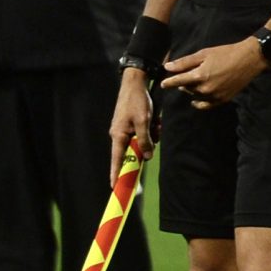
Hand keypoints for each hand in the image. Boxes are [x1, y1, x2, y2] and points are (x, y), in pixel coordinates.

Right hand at [110, 69, 155, 183]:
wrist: (135, 83)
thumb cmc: (137, 101)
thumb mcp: (144, 121)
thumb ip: (145, 140)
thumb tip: (147, 157)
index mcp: (118, 136)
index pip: (117, 160)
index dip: (116, 174)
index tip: (115, 187)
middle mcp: (120, 135)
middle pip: (133, 151)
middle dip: (146, 146)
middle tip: (154, 132)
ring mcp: (125, 130)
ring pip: (141, 142)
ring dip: (151, 136)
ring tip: (156, 123)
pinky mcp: (131, 125)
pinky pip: (143, 134)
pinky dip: (151, 129)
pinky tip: (155, 120)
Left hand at [160, 38, 265, 109]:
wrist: (249, 60)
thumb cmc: (226, 53)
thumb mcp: (204, 54)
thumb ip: (185, 62)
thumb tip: (167, 67)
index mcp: (199, 76)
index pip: (177, 82)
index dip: (168, 82)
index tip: (162, 84)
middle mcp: (205, 89)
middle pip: (186, 88)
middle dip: (182, 83)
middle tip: (182, 77)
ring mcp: (214, 96)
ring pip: (196, 96)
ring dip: (191, 90)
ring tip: (191, 84)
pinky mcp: (223, 100)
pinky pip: (206, 105)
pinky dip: (199, 103)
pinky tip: (195, 101)